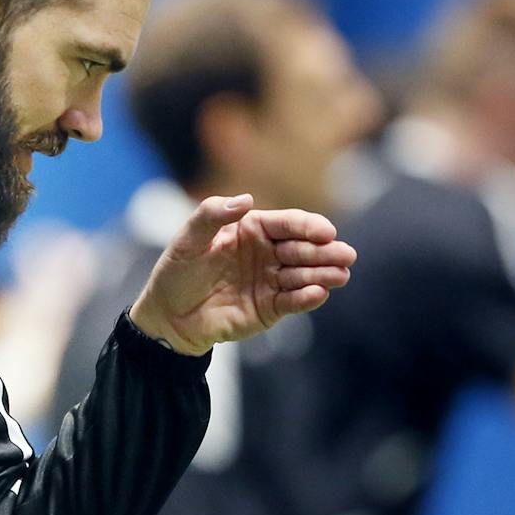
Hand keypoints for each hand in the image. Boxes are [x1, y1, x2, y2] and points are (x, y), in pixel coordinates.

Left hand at [129, 194, 355, 354]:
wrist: (168, 315)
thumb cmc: (178, 270)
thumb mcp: (189, 238)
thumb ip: (213, 214)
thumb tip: (247, 199)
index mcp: (254, 229)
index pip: (288, 224)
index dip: (309, 226)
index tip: (326, 232)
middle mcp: (269, 253)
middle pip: (303, 249)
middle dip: (326, 252)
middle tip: (346, 255)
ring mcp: (272, 281)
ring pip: (304, 275)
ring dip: (324, 274)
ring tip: (340, 274)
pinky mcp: (270, 308)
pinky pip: (292, 301)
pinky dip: (307, 298)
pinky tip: (319, 293)